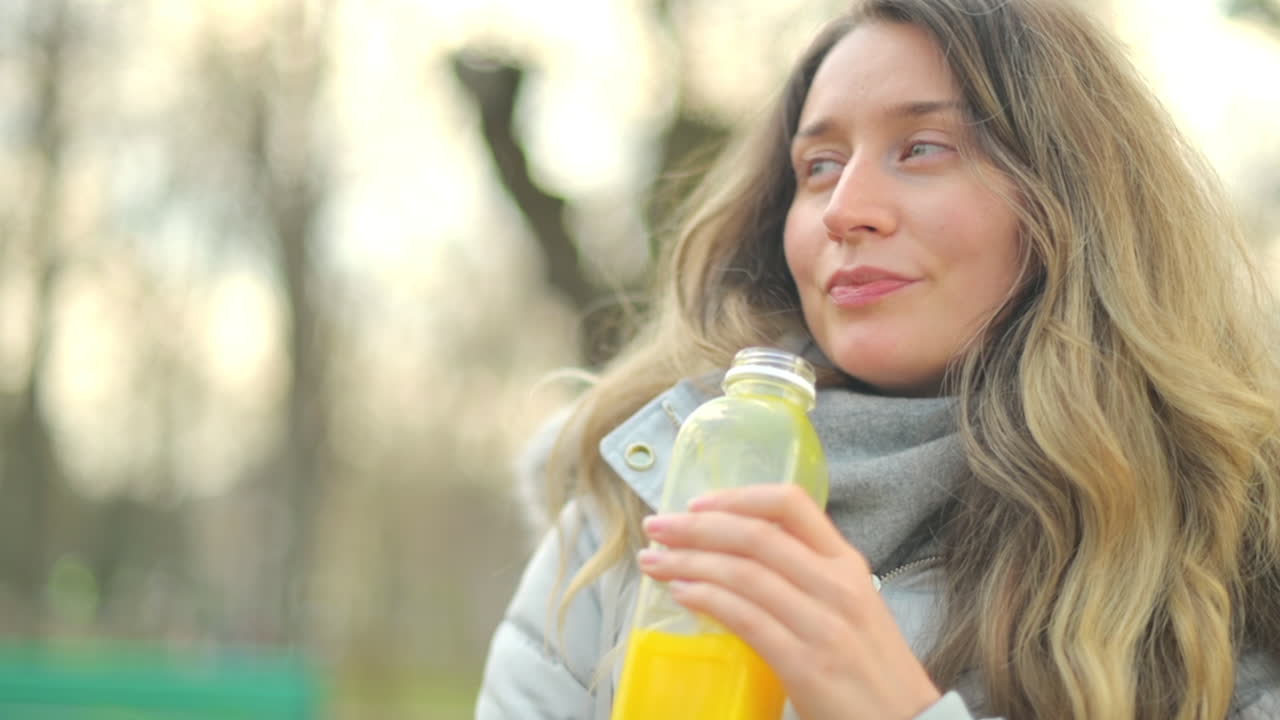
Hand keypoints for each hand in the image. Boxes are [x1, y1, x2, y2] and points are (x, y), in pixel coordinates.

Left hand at [637, 484, 941, 719]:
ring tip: (654, 561)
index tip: (698, 502)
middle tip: (656, 526)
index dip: (737, 497)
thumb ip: (806, 577)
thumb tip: (740, 555)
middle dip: (696, 527)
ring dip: (688, 562)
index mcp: (847, 565)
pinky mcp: (806, 664)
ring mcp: (823, 624)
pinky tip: (681, 593)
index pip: (791, 505)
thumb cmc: (870, 668)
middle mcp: (837, 585)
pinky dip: (706, 600)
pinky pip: (745, 618)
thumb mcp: (850, 606)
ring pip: (743, 573)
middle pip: (755, 536)